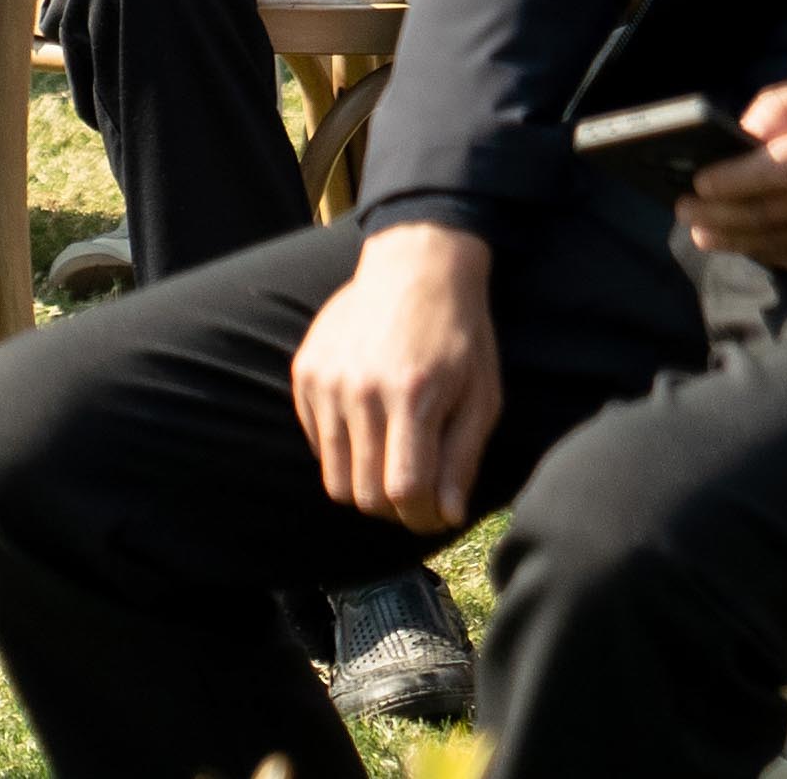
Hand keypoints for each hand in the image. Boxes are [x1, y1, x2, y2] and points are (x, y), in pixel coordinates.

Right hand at [291, 221, 501, 532]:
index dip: (422, 518)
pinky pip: (317, 441)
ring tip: (393, 468)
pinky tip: (371, 427)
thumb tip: (448, 515)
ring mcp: (326, 381)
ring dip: (366, 486)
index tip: (438, 515)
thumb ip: (462, 459)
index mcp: (412, 398)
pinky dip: (344, 452)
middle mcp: (361, 392)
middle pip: (364, 494)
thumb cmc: (459, 336)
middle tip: (417, 497)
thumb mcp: (481, 398)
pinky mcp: (305, 373)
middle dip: (395, 511)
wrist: (414, 269)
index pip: (403, 491)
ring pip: (334, 476)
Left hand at [682, 80, 786, 268]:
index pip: (782, 169)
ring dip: (741, 241)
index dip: (739, 179)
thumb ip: (781, 106)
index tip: (701, 183)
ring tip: (702, 233)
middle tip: (685, 210)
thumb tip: (745, 131)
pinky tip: (745, 244)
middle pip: (778, 213)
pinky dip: (772, 253)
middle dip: (724, 216)